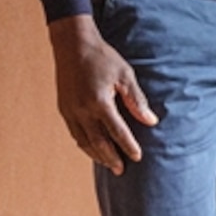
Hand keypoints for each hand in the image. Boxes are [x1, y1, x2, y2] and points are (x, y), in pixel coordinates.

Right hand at [48, 15, 155, 172]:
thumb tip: (151, 121)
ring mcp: (70, 111)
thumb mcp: (125, 75)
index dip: (128, 146)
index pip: (117, 131)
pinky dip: (85, 144)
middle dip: (111, 158)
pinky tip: (93, 149)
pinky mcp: (63, 109)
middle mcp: (82, 110)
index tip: (138, 157)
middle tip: (121, 170)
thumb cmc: (102, 58)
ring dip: (97, 155)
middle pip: (99, 142)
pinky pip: (75, 133)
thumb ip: (137, 100)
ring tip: (109, 164)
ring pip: (84, 142)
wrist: (72, 45)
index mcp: (99, 102)